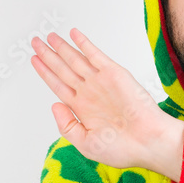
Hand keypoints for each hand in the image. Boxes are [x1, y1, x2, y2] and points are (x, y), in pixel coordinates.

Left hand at [30, 29, 174, 170]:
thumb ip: (66, 126)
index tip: (34, 60)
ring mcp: (101, 82)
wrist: (149, 142)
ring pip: (75, 59)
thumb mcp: (86, 145)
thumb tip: (53, 104)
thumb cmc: (124, 148)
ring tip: (48, 36)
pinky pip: (95, 55)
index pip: (58, 85)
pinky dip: (84, 44)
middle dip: (48, 55)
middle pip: (62, 69)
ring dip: (61, 47)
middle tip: (35, 42)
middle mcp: (89, 93)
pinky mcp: (114, 74)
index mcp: (82, 109)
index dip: (44, 72)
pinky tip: (73, 34)